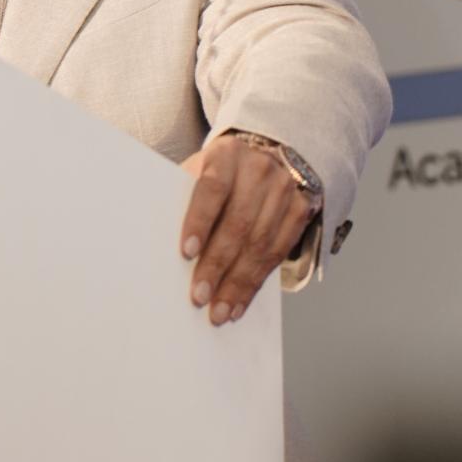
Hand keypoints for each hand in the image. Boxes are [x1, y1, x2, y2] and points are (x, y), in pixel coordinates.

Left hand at [179, 133, 313, 325]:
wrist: (269, 151)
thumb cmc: (221, 168)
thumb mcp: (201, 166)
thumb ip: (186, 194)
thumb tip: (160, 239)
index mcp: (228, 154)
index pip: (213, 188)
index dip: (200, 220)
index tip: (186, 252)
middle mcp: (260, 169)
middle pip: (238, 223)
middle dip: (217, 264)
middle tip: (199, 295)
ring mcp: (285, 189)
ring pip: (261, 244)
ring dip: (238, 283)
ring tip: (219, 310)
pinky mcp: (301, 210)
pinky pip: (278, 254)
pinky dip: (256, 283)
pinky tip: (240, 303)